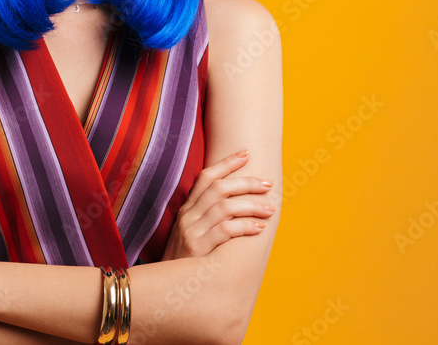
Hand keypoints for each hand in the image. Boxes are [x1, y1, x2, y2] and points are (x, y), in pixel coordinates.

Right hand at [161, 150, 275, 260]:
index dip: (226, 163)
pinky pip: (225, 230)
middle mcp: (188, 215)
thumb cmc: (186, 258)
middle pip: (219, 188)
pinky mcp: (198, 247)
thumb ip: (207, 216)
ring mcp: (192, 230)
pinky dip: (244, 226)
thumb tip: (236, 203)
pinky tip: (259, 228)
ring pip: (225, 207)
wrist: (166, 284)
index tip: (246, 153)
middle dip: (246, 183)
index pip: (205, 177)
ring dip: (251, 206)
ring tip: (270, 210)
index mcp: (187, 208)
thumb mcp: (191, 231)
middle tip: (268, 185)